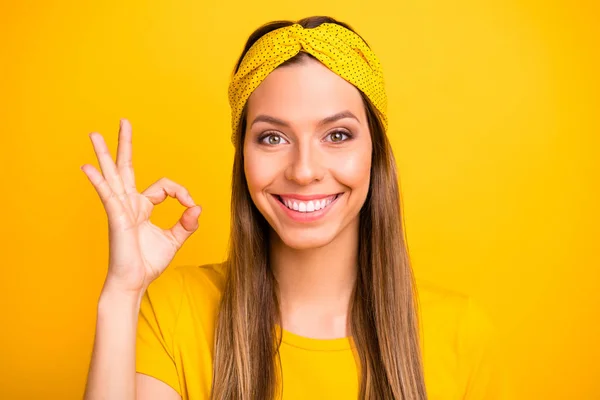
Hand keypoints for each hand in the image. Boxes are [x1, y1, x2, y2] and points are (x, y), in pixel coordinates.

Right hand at [81, 119, 201, 294]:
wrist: (134, 282)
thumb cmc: (149, 262)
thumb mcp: (174, 239)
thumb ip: (186, 223)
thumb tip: (197, 207)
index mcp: (143, 206)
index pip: (164, 186)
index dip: (180, 192)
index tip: (190, 206)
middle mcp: (130, 203)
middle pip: (126, 168)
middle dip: (125, 145)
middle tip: (124, 121)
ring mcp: (121, 209)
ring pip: (113, 175)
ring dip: (104, 154)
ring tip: (95, 134)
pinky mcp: (116, 217)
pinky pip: (107, 195)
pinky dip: (98, 181)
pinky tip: (87, 167)